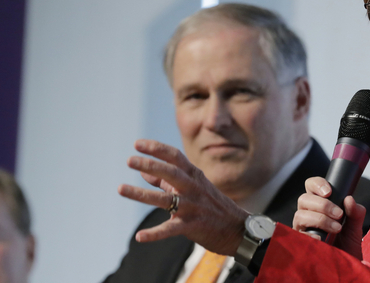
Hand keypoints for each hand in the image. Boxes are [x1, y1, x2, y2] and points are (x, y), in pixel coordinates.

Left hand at [118, 139, 248, 255]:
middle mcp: (193, 188)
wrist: (237, 229)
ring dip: (142, 194)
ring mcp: (193, 207)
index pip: (175, 157)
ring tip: (121, 188)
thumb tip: (143, 172)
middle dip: (150, 165)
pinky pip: (171, 229)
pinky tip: (139, 236)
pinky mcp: (192, 226)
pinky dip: (155, 233)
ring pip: (165, 199)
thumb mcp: (193, 187)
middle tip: (130, 160)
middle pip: (171, 173)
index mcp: (194, 176)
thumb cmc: (212, 206)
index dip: (156, 149)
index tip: (137, 144)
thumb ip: (166, 182)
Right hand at [293, 176, 364, 259]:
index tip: (329, 192)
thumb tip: (349, 199)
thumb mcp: (355, 227)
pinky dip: (311, 235)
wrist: (346, 266)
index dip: (317, 184)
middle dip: (322, 205)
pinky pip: (299, 234)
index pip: (311, 186)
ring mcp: (302, 228)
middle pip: (304, 199)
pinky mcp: (300, 242)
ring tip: (336, 228)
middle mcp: (307, 213)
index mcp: (319, 204)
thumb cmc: (347, 244)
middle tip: (339, 214)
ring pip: (300, 215)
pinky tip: (323, 239)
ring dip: (320, 219)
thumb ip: (355, 212)